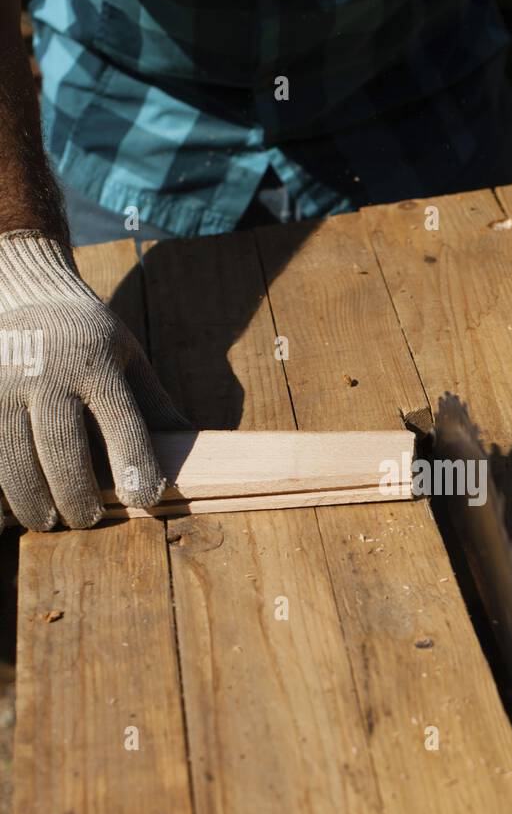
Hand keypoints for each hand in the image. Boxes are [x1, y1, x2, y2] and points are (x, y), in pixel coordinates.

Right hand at [0, 230, 186, 529]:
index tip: (143, 500)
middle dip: (76, 495)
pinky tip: (10, 502)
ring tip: (47, 520)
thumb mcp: (129, 358)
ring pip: (12, 457)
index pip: (121, 422)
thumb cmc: (89, 338)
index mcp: (96, 361)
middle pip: (62, 449)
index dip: (134, 464)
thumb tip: (191, 445)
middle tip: (87, 519)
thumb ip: (155, 403)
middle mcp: (46, 370)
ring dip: (31, 499)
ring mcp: (1, 381)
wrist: (28, 293)